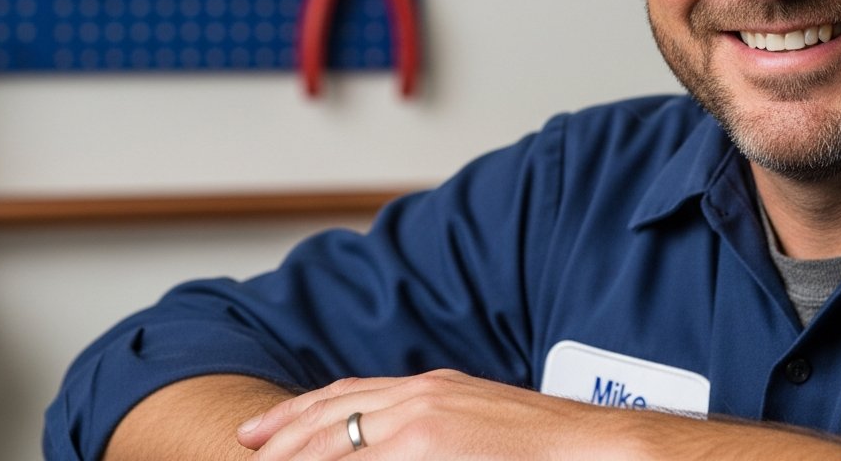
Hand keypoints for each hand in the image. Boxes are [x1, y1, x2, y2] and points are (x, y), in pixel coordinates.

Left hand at [236, 369, 621, 459]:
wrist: (594, 445)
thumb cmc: (545, 445)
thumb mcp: (479, 420)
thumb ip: (437, 426)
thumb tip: (402, 443)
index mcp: (431, 387)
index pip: (346, 394)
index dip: (296, 413)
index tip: (260, 432)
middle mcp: (421, 396)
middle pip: (329, 415)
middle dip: (282, 436)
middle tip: (246, 451)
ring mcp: (423, 421)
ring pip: (336, 439)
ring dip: (298, 457)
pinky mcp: (429, 445)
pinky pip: (362, 458)